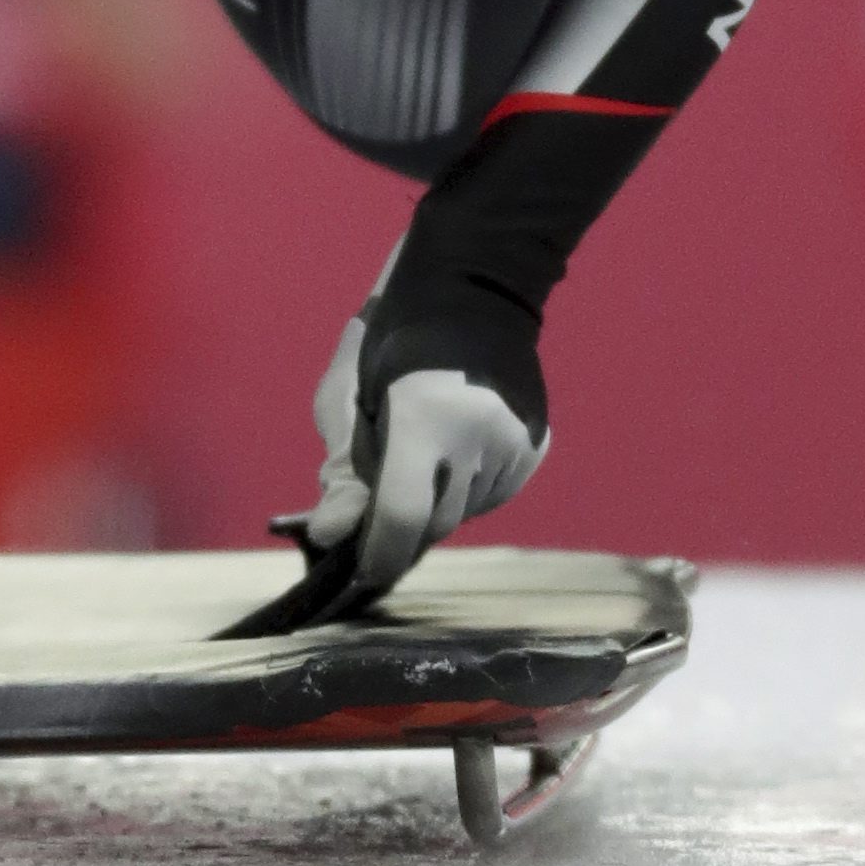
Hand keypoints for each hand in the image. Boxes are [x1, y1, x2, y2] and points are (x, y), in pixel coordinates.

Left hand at [288, 273, 548, 595]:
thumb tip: (328, 535)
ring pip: (465, 513)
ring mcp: (515, 442)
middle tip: (382, 498)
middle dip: (403, 527)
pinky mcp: (536, 446)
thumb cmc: (392, 347)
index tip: (361, 567)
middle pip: (435, 524)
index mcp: (425, 415)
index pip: (403, 517)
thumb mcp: (349, 400)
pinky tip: (455, 451)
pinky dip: (466, 490)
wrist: (470, 297)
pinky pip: (492, 496)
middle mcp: (479, 433)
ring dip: (436, 506)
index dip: (378, 554)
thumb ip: (341, 473)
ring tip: (424, 457)